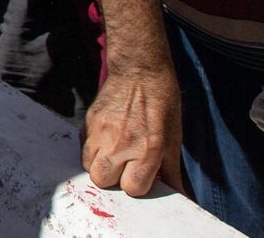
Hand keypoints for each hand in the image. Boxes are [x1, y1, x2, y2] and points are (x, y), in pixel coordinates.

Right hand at [84, 67, 185, 195]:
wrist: (140, 69)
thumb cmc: (162, 102)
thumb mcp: (174, 137)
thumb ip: (172, 171)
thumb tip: (179, 194)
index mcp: (147, 149)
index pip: (132, 188)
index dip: (138, 183)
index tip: (142, 175)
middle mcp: (121, 143)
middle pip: (103, 181)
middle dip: (114, 179)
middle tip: (125, 167)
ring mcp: (101, 132)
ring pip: (88, 166)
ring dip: (101, 165)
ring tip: (114, 155)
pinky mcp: (89, 121)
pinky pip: (84, 147)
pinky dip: (93, 150)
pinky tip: (106, 141)